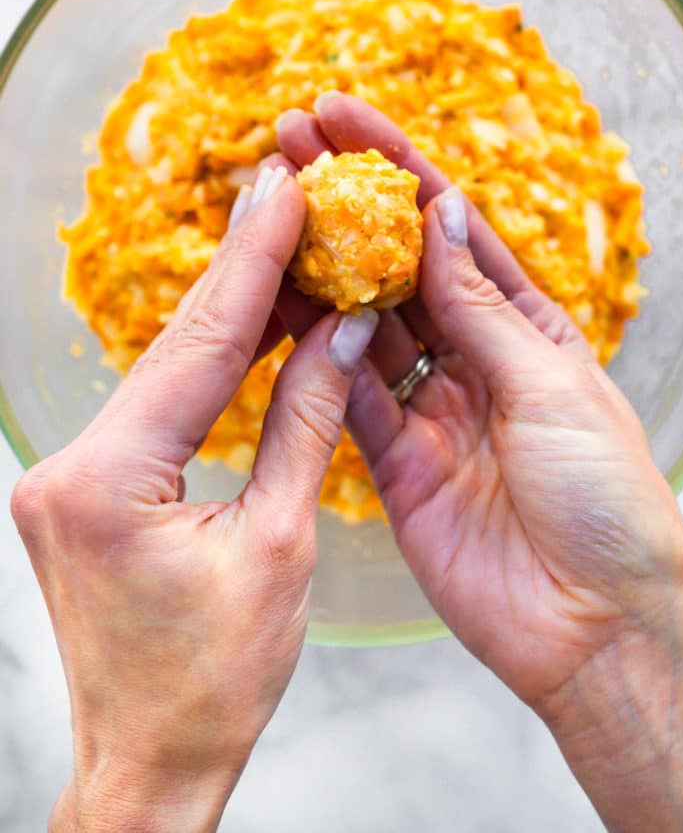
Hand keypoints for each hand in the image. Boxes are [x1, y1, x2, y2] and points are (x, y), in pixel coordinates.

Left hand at [11, 164, 376, 832]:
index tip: (288, 190)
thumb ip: (305, 424)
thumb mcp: (278, 546)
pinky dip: (209, 366)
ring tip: (284, 239)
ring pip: (165, 370)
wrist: (149, 763)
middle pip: (176, 344)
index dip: (255, 260)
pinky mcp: (84, 487)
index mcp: (111, 479)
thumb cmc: (215, 682)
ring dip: (230, 312)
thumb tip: (342, 333)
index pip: (202, 343)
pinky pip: (157, 406)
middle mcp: (72, 463)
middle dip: (241, 268)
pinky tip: (251, 325)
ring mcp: (69, 473)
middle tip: (287, 190)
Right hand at [278, 94, 682, 830]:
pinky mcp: (394, 461)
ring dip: (320, 267)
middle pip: (398, 264)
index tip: (344, 113)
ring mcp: (430, 408)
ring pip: (363, 321)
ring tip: (270, 211)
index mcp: (529, 327)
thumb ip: (481, 309)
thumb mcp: (550, 385)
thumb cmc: (606, 500)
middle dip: (346, 201)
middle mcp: (475, 359)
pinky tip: (282, 304)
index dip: (399, 165)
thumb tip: (445, 217)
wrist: (592, 625)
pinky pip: (346, 394)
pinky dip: (317, 352)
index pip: (454, 227)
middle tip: (287, 143)